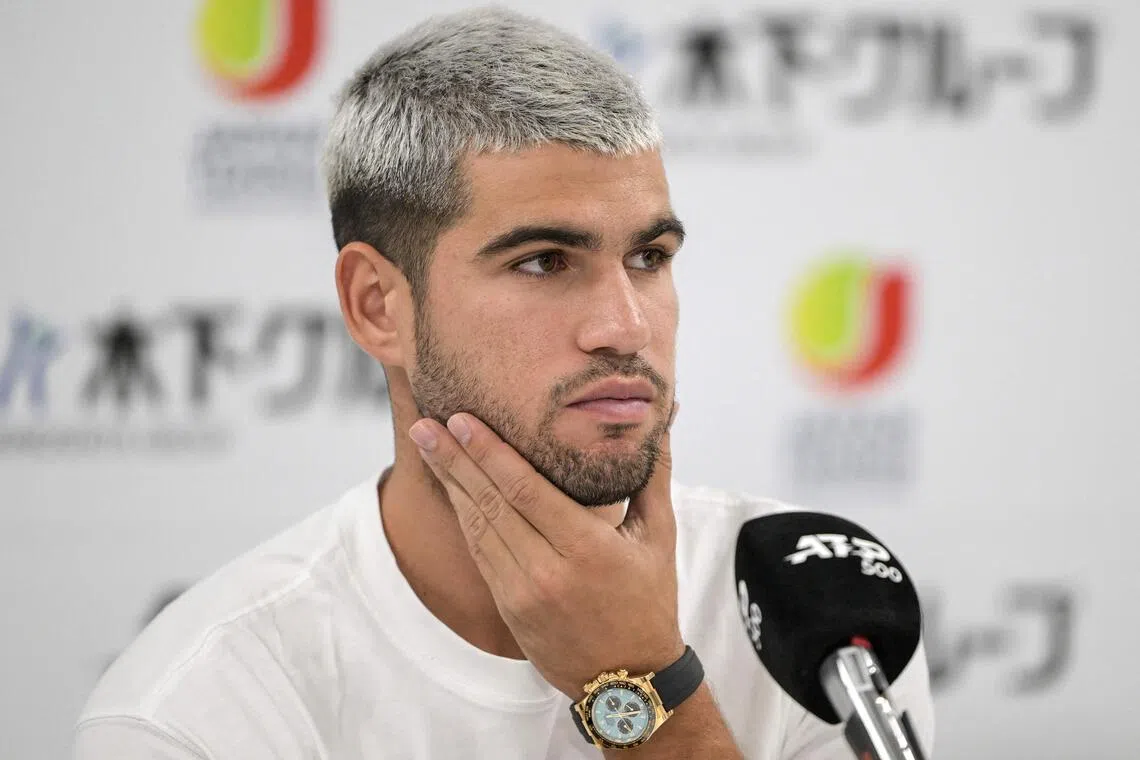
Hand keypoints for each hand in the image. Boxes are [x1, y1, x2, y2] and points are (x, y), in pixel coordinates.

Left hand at [409, 405, 682, 697]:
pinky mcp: (508, 607)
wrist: (629, 682)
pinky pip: (479, 553)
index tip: (463, 420)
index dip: (489, 452)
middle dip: (454, 460)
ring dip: (450, 483)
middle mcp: (548, 570)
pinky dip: (463, 517)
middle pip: (491, 503)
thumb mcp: (660, 536)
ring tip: (427, 446)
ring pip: (477, 527)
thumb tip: (663, 420)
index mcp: (587, 548)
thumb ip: (653, 475)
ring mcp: (522, 592)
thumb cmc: (649, 603)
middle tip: (425, 425)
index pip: (525, 489)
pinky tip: (451, 489)